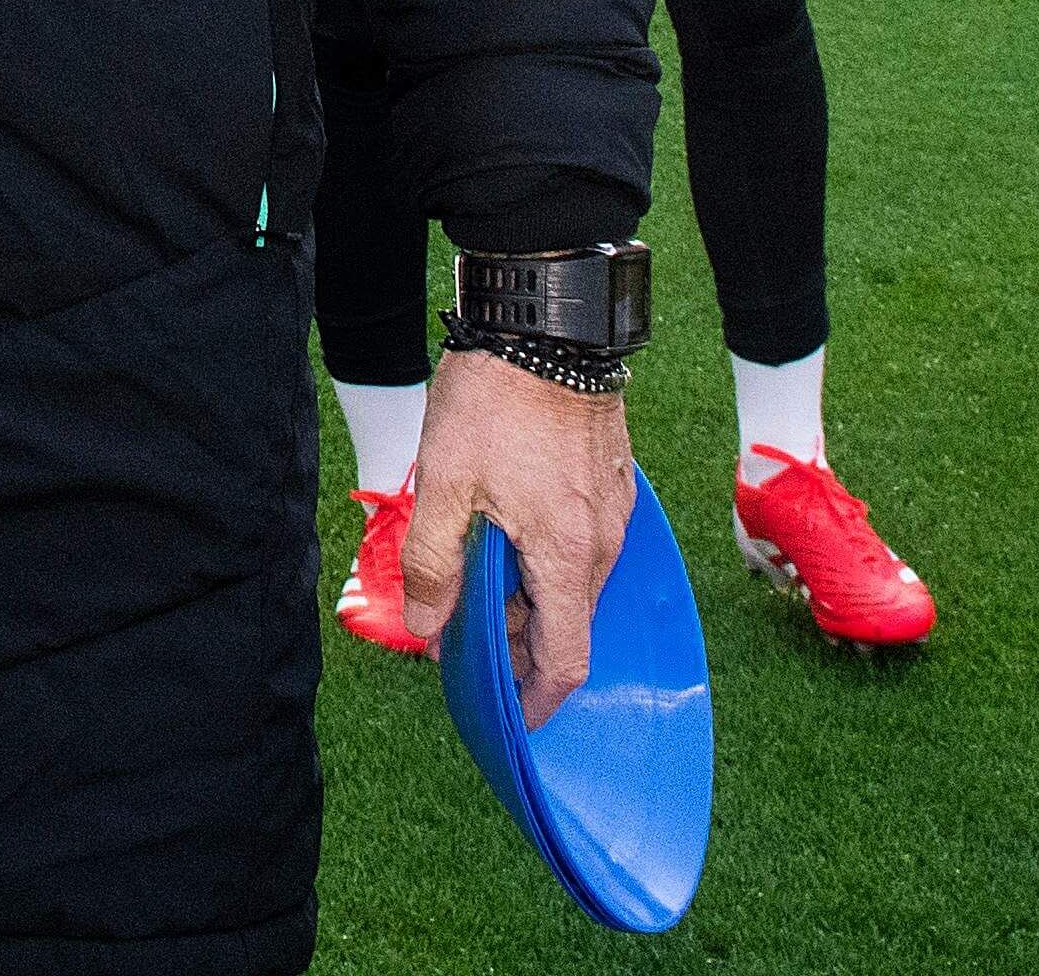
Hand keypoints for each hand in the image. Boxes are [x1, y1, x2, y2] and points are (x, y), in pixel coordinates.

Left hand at [400, 349, 637, 722]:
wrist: (545, 323)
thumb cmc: (495, 400)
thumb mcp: (443, 483)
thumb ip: (433, 562)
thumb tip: (426, 625)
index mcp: (566, 554)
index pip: (567, 659)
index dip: (539, 699)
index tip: (510, 716)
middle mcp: (603, 542)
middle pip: (569, 624)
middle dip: (520, 644)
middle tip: (464, 632)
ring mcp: (612, 511)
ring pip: (575, 584)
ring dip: (530, 599)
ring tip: (474, 578)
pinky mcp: (609, 484)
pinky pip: (583, 547)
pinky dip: (547, 562)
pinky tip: (505, 536)